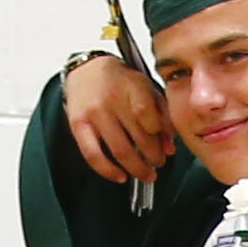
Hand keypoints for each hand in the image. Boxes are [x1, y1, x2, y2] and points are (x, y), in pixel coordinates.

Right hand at [62, 52, 175, 185]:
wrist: (86, 70)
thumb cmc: (121, 82)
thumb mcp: (147, 88)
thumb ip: (163, 115)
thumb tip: (170, 148)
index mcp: (132, 86)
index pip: (150, 117)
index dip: (160, 134)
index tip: (165, 142)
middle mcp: (112, 99)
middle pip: (140, 139)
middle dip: (154, 157)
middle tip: (159, 162)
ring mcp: (94, 113)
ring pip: (120, 151)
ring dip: (138, 169)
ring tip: (147, 174)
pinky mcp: (78, 125)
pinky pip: (93, 155)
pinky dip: (109, 171)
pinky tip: (121, 177)